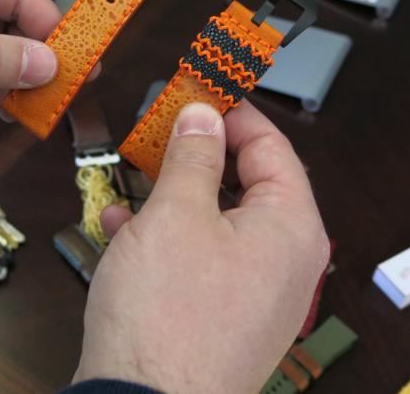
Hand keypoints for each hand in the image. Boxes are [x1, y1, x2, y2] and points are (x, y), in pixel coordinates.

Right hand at [76, 102, 328, 393]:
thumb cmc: (169, 315)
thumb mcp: (176, 214)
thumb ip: (193, 156)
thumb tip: (203, 115)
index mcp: (290, 229)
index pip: (272, 148)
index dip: (234, 113)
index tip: (199, 90)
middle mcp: (282, 263)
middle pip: (244, 185)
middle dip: (197, 154)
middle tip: (161, 128)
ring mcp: (252, 295)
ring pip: (214, 222)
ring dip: (172, 194)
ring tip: (133, 174)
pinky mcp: (219, 319)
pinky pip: (199, 260)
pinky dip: (164, 237)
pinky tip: (120, 226)